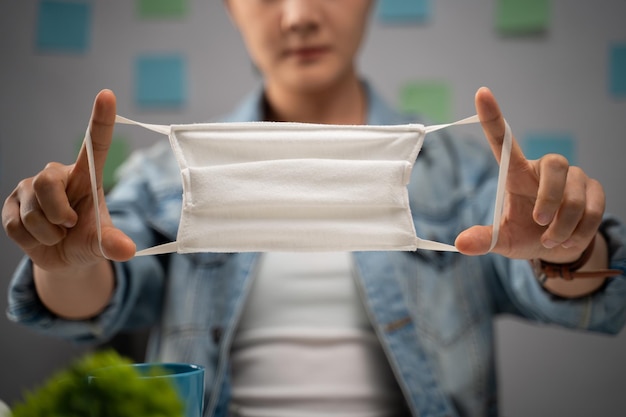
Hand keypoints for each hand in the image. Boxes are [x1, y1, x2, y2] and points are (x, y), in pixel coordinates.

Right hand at [2, 90, 135, 271]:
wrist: (64, 258)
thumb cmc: (87, 240)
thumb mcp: (102, 243)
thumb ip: (112, 243)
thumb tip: (126, 250)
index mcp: (85, 176)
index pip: (94, 144)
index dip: (100, 119)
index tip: (107, 95)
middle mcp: (56, 176)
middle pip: (47, 184)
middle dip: (58, 214)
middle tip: (70, 226)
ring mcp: (30, 188)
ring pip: (32, 211)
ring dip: (48, 233)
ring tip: (57, 234)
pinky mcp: (10, 204)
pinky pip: (16, 225)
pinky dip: (32, 240)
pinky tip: (39, 237)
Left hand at [455, 87, 604, 262]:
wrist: (557, 248)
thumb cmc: (525, 236)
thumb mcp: (503, 240)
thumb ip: (484, 240)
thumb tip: (460, 244)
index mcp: (516, 173)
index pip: (503, 140)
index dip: (493, 116)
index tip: (481, 92)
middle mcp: (545, 168)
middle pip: (555, 164)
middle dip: (549, 200)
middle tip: (539, 225)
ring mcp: (573, 177)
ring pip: (575, 197)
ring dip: (562, 227)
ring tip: (551, 240)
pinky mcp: (594, 189)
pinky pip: (593, 210)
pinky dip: (579, 233)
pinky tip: (568, 240)